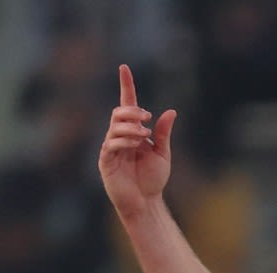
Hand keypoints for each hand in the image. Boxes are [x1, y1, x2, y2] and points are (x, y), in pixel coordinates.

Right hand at [99, 64, 177, 220]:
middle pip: (119, 113)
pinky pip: (111, 144)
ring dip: (131, 127)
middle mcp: (119, 137)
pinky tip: (136, 145)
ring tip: (145, 135)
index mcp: (132, 132)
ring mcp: (111, 148)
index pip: (126, 104)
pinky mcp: (106, 160)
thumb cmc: (152, 179)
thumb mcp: (162, 153)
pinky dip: (124, 140)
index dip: (126, 86)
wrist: (146, 202)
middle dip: (132, 111)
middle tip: (147, 117)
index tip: (124, 68)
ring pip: (115, 126)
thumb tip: (170, 111)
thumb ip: (163, 133)